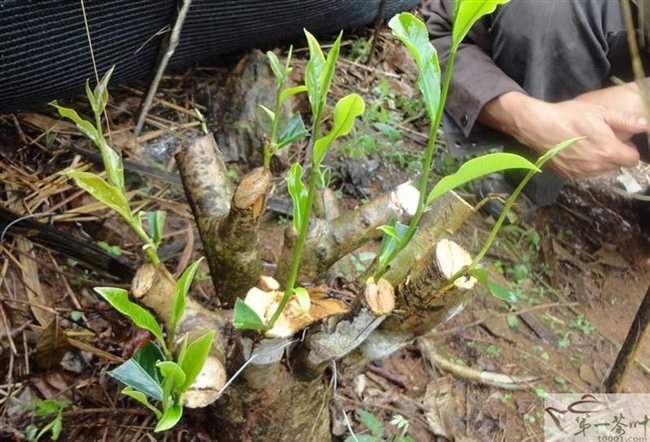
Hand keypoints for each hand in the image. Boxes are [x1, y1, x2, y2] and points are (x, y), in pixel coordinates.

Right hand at [479, 91, 646, 177]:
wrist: (538, 126)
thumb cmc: (570, 116)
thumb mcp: (600, 112)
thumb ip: (626, 120)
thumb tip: (645, 124)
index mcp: (609, 152)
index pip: (632, 160)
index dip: (629, 149)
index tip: (620, 140)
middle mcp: (596, 167)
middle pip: (616, 165)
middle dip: (613, 154)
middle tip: (601, 138)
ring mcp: (581, 173)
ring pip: (600, 170)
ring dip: (598, 160)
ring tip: (586, 144)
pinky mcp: (567, 175)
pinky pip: (584, 172)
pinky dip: (583, 164)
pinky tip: (574, 151)